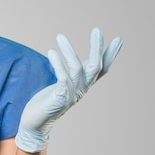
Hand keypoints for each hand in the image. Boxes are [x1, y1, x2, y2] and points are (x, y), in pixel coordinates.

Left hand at [15, 27, 122, 152]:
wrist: (34, 124)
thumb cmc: (48, 101)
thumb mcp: (64, 85)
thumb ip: (71, 73)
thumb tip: (81, 59)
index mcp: (83, 86)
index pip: (102, 70)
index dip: (110, 55)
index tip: (119, 39)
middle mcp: (81, 90)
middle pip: (95, 67)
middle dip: (97, 48)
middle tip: (96, 30)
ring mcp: (71, 95)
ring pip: (77, 69)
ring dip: (69, 51)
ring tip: (59, 36)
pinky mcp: (58, 99)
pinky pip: (62, 78)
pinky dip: (58, 64)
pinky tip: (51, 52)